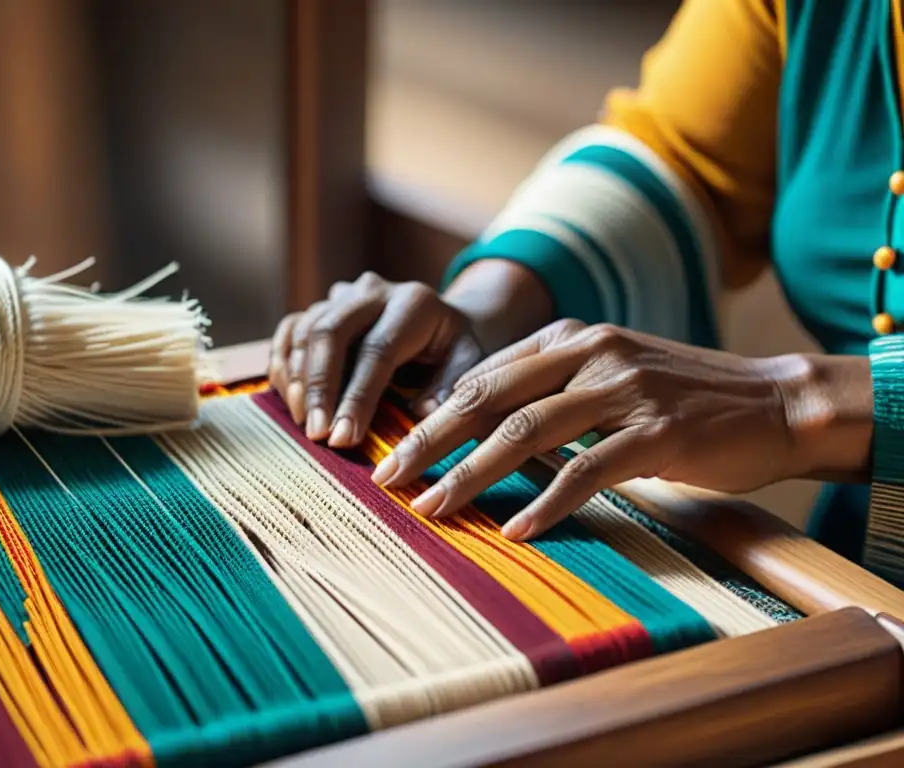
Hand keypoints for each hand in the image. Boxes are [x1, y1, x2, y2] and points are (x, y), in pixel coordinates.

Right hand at [268, 272, 484, 447]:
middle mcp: (373, 291)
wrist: (444, 321)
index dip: (357, 397)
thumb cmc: (456, 351)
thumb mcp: (470, 364)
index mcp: (414, 304)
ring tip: (305, 424)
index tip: (344, 439)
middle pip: (331, 332)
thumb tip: (422, 414)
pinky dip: (284, 365)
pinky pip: (290, 331)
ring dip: (298, 381)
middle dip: (319, 388)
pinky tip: (290, 399)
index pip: (377, 351)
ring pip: (306, 331)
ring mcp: (343, 295)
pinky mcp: (321, 307)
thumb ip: (451, 387)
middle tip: (316, 434)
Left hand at [370, 319, 872, 540]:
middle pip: (488, 396)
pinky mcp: (657, 431)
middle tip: (389, 478)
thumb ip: (554, 390)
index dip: (433, 414)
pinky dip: (547, 501)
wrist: (777, 400)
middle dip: (431, 440)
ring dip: (472, 473)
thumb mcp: (611, 374)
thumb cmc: (685, 396)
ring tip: (434, 508)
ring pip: (525, 431)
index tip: (396, 450)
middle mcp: (589, 352)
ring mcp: (623, 388)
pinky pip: (586, 470)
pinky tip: (517, 530)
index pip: (482, 375)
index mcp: (570, 336)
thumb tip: (489, 429)